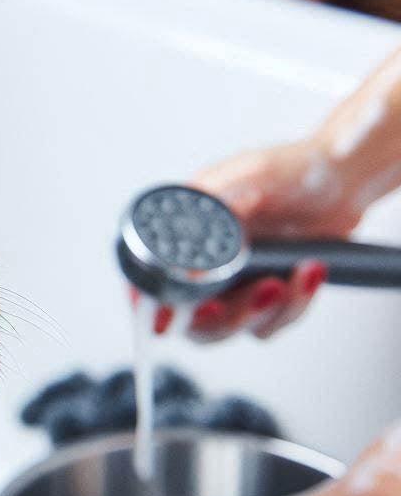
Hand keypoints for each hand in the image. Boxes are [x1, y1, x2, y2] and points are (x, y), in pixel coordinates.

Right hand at [152, 140, 359, 339]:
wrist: (346, 180)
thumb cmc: (295, 168)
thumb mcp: (253, 175)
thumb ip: (218, 208)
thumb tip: (189, 254)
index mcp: (183, 229)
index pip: (148, 277)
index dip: (148, 303)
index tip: (160, 318)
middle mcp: (202, 262)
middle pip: (185, 317)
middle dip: (208, 319)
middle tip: (224, 306)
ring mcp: (233, 283)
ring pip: (226, 327)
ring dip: (255, 313)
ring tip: (281, 282)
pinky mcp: (265, 298)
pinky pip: (268, 324)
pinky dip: (292, 305)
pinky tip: (308, 273)